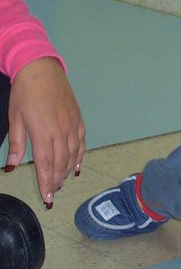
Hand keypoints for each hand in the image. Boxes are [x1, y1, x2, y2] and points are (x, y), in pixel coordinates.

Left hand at [7, 57, 85, 207]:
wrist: (42, 70)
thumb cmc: (25, 92)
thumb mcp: (14, 118)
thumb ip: (16, 144)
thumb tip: (11, 167)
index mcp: (42, 132)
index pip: (45, 165)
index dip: (46, 183)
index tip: (48, 198)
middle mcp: (60, 132)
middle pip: (60, 164)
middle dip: (56, 181)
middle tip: (53, 193)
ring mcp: (72, 127)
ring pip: (72, 157)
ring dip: (67, 172)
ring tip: (61, 182)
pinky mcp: (79, 122)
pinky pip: (81, 146)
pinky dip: (79, 158)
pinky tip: (75, 168)